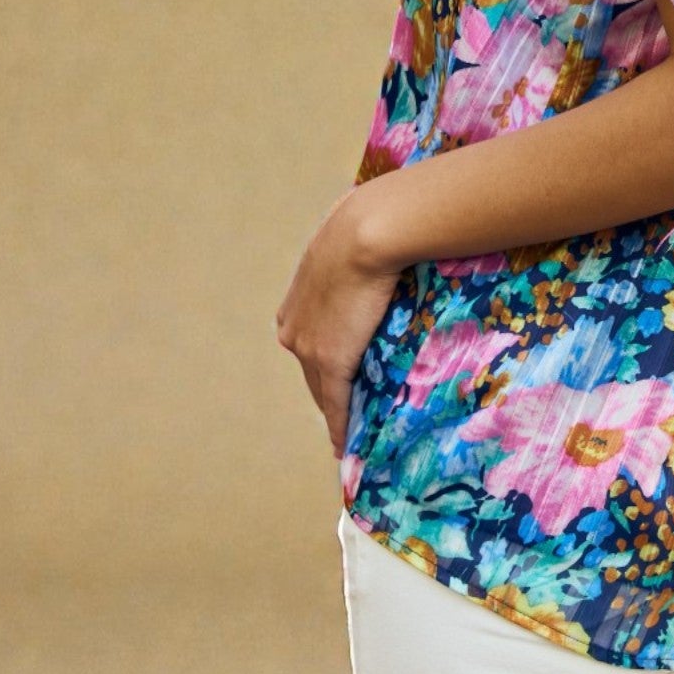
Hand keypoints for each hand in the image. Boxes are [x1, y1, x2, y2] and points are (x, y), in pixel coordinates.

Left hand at [276, 187, 401, 460]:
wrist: (368, 232)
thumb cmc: (367, 226)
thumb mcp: (350, 244)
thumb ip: (355, 260)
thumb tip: (379, 248)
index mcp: (297, 303)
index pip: (311, 344)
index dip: (325, 365)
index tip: (338, 380)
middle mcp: (294, 330)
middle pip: (312, 374)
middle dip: (328, 395)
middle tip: (347, 416)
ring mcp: (309, 349)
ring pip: (323, 392)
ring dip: (336, 414)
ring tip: (348, 437)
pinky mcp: (331, 362)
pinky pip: (336, 404)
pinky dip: (340, 428)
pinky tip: (344, 446)